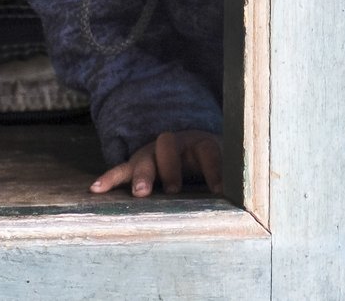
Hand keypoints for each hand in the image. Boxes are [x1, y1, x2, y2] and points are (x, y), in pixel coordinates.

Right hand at [91, 130, 221, 197]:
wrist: (189, 145)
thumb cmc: (209, 164)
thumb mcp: (223, 166)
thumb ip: (230, 178)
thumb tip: (248, 201)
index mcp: (201, 143)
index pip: (208, 151)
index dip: (214, 169)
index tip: (219, 191)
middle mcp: (175, 143)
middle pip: (169, 147)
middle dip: (170, 168)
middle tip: (172, 190)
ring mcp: (153, 152)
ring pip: (145, 157)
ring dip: (142, 174)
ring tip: (140, 194)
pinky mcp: (137, 163)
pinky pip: (121, 169)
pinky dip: (110, 178)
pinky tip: (96, 189)